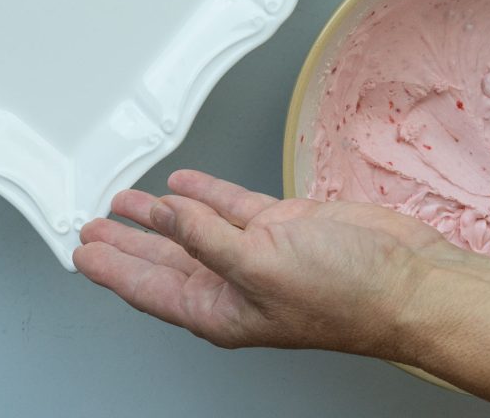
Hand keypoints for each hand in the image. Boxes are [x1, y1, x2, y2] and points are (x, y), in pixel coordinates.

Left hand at [73, 169, 448, 359]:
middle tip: (92, 225)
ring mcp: (256, 252)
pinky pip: (229, 204)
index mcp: (220, 309)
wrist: (406, 279)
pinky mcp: (280, 224)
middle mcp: (233, 282)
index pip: (149, 288)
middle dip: (126, 242)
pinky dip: (204, 190)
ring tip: (126, 199)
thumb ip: (204, 237)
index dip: (112, 268)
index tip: (83, 251)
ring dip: (160, 213)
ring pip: (192, 228)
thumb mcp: (259, 265)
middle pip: (162, 260)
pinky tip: (183, 181)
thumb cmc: (345, 295)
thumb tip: (163, 214)